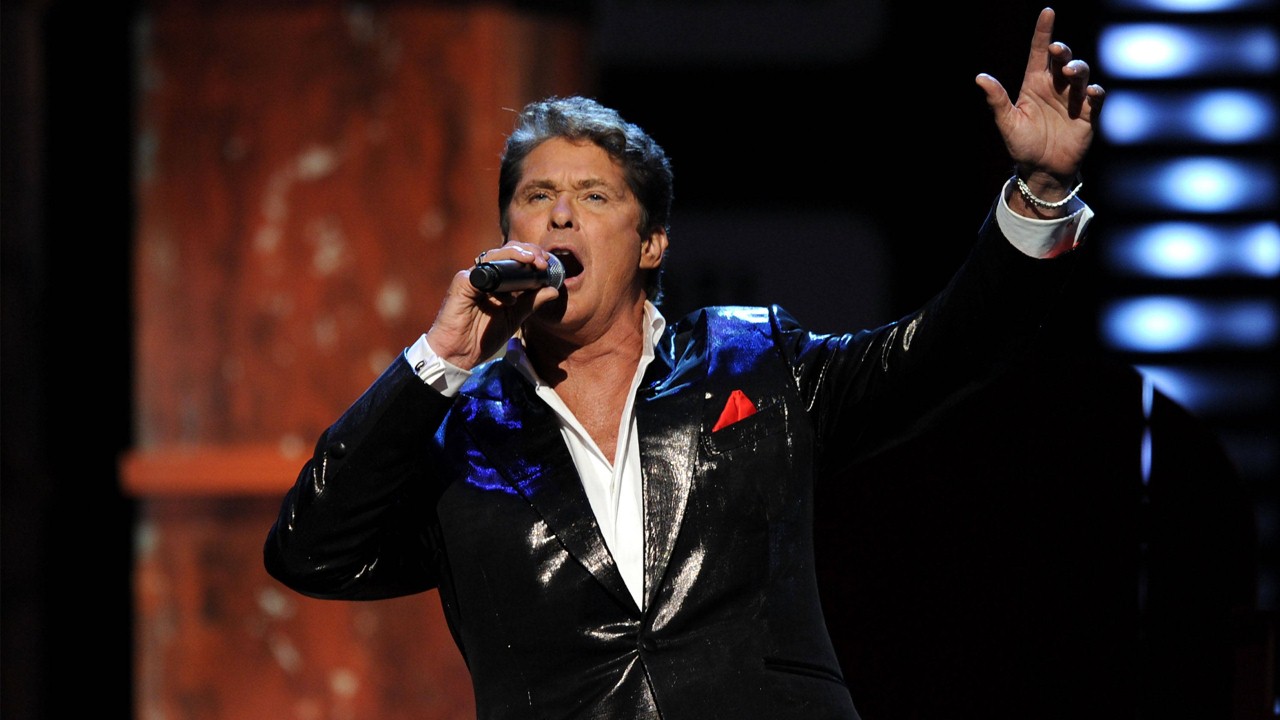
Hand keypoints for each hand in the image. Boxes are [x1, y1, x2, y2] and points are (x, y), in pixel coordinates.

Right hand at [424, 242, 560, 368]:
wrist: (459, 354)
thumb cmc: (482, 337)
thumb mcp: (514, 318)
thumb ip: (531, 302)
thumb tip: (553, 290)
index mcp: (495, 281)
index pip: (513, 259)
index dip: (531, 256)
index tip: (547, 263)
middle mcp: (483, 276)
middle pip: (505, 252)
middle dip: (527, 251)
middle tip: (543, 261)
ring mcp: (471, 277)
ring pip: (494, 256)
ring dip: (515, 255)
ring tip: (532, 262)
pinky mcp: (462, 284)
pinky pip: (481, 273)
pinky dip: (498, 278)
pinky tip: (510, 296)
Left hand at [976, 7, 1105, 202]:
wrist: (1041, 170)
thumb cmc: (1022, 145)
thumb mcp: (1007, 122)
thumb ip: (997, 100)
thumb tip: (980, 78)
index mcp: (1034, 84)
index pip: (1039, 53)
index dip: (1043, 32)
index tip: (1047, 12)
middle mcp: (1055, 87)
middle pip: (1063, 59)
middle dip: (1063, 51)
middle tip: (1058, 51)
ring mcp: (1073, 99)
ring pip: (1081, 73)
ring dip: (1078, 68)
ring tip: (1070, 72)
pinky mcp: (1088, 113)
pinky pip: (1095, 97)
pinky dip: (1094, 91)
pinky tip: (1089, 92)